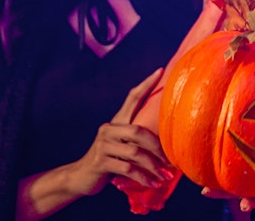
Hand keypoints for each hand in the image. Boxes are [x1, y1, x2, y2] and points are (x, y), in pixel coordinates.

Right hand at [71, 68, 171, 194]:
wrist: (81, 176)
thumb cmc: (109, 159)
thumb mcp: (122, 144)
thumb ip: (137, 139)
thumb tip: (168, 139)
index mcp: (116, 121)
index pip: (132, 97)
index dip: (146, 84)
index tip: (161, 71)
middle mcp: (109, 129)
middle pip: (138, 131)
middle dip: (158, 147)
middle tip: (172, 161)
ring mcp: (103, 146)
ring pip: (135, 154)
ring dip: (153, 167)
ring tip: (166, 176)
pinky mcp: (101, 162)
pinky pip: (128, 169)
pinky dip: (143, 178)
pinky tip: (153, 183)